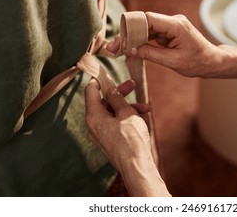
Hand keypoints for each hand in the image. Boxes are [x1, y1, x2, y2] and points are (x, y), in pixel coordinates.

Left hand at [85, 79, 170, 195]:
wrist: (136, 165)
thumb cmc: (131, 139)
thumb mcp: (126, 113)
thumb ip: (117, 98)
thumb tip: (110, 89)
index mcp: (94, 115)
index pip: (91, 91)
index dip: (99, 80)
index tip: (106, 72)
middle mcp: (94, 124)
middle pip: (104, 101)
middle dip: (120, 93)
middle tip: (132, 84)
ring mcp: (102, 133)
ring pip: (113, 112)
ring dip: (128, 106)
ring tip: (145, 107)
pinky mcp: (110, 139)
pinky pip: (116, 122)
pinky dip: (127, 117)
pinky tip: (142, 117)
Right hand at [107, 12, 221, 76]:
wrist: (212, 62)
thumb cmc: (197, 62)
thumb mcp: (172, 61)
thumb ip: (150, 54)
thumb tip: (129, 50)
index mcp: (176, 25)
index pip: (148, 19)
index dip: (132, 27)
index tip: (120, 39)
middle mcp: (173, 21)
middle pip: (144, 22)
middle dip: (128, 34)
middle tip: (113, 47)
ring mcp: (170, 25)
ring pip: (145, 28)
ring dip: (132, 38)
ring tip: (117, 50)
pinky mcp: (168, 31)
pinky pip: (151, 33)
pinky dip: (141, 41)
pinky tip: (129, 48)